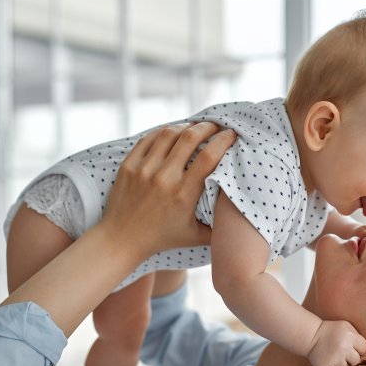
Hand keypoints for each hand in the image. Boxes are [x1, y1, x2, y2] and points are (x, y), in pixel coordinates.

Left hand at [100, 122, 235, 256]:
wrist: (121, 239)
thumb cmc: (161, 238)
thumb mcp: (195, 237)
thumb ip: (219, 227)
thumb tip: (243, 214)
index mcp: (183, 195)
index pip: (208, 157)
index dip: (223, 141)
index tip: (231, 135)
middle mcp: (164, 179)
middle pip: (190, 138)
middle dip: (207, 127)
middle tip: (215, 126)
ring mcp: (144, 170)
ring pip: (169, 134)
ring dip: (185, 126)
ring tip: (194, 127)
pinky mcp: (129, 166)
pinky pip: (148, 138)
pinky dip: (163, 131)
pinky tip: (172, 132)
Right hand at [307, 320, 365, 365]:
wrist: (311, 335)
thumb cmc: (331, 331)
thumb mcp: (346, 327)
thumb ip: (358, 338)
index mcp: (349, 336)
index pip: (364, 349)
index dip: (358, 348)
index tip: (350, 346)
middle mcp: (343, 347)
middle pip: (356, 360)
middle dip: (351, 358)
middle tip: (341, 352)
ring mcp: (334, 358)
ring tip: (335, 358)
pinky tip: (330, 363)